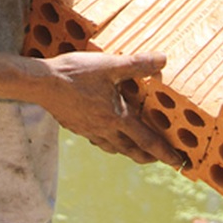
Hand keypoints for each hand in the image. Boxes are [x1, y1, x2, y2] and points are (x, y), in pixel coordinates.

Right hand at [40, 50, 183, 168]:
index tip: (180, 163)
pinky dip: (109, 142)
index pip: (148, 141)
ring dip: (129, 151)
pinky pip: (98, 140)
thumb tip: (163, 59)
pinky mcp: (77, 127)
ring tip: (137, 148)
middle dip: (149, 157)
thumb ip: (137, 64)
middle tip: (161, 158)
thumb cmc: (76, 74)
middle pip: (132, 151)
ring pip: (114, 148)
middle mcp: (105, 130)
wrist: (42, 84)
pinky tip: (106, 133)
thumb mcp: (110, 64)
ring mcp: (89, 130)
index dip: (166, 153)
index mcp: (117, 118)